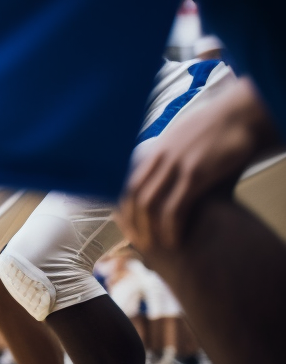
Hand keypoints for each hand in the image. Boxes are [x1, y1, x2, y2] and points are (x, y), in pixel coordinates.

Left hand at [120, 79, 275, 251]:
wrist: (238, 115)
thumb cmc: (214, 129)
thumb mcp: (180, 138)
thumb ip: (166, 156)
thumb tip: (159, 173)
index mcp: (154, 151)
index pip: (127, 184)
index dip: (124, 208)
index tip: (127, 226)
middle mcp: (159, 158)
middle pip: (134, 197)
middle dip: (133, 224)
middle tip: (140, 244)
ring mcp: (176, 166)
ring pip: (150, 204)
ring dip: (150, 230)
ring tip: (156, 248)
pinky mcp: (195, 174)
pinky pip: (175, 207)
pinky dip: (171, 227)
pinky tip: (175, 240)